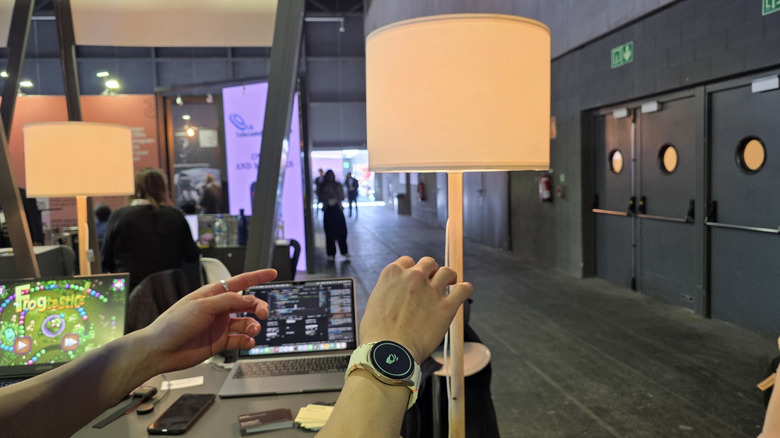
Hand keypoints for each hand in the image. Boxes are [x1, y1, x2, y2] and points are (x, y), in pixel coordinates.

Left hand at [141, 269, 275, 373]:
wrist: (160, 350)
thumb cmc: (173, 324)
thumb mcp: (202, 306)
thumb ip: (228, 301)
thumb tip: (249, 299)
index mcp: (212, 295)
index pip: (240, 283)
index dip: (257, 277)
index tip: (272, 273)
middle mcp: (218, 309)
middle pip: (247, 304)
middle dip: (258, 307)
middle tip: (264, 313)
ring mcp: (219, 326)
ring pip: (245, 323)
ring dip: (253, 326)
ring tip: (252, 331)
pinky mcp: (219, 342)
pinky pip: (239, 340)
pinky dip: (246, 341)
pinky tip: (247, 342)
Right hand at [359, 256, 472, 362]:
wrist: (387, 353)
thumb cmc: (376, 335)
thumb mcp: (374, 303)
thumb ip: (388, 293)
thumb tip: (395, 296)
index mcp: (392, 274)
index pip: (407, 261)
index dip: (412, 270)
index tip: (415, 279)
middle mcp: (413, 277)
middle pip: (428, 263)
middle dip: (430, 271)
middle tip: (432, 282)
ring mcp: (431, 291)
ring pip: (446, 272)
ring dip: (449, 277)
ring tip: (451, 283)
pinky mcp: (446, 307)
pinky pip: (463, 290)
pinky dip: (465, 289)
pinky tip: (463, 291)